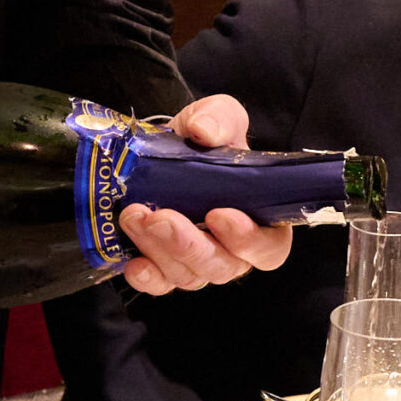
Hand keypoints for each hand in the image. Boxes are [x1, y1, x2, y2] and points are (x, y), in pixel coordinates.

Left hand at [115, 94, 292, 292]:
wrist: (165, 150)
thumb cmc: (206, 140)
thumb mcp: (219, 116)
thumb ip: (220, 119)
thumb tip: (204, 131)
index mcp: (262, 220)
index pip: (268, 247)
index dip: (248, 239)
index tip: (218, 214)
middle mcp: (233, 251)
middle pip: (222, 266)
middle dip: (188, 244)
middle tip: (159, 217)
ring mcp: (198, 263)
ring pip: (187, 275)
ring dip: (159, 250)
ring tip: (133, 216)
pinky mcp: (165, 268)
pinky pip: (160, 284)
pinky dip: (147, 278)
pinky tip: (132, 263)